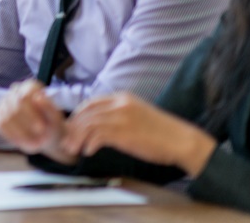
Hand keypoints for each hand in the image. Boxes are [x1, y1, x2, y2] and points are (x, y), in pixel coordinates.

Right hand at [0, 79, 70, 159]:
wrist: (47, 136)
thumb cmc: (53, 125)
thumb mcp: (56, 119)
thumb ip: (50, 108)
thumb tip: (38, 97)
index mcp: (31, 86)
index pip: (25, 96)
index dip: (32, 114)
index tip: (41, 129)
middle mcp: (15, 91)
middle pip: (15, 107)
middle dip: (27, 126)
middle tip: (39, 141)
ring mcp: (4, 102)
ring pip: (7, 117)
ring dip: (21, 134)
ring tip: (35, 145)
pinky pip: (1, 125)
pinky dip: (13, 137)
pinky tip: (24, 144)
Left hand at [62, 93, 216, 175]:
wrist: (182, 141)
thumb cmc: (161, 132)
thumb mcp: (137, 115)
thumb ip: (118, 115)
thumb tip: (99, 124)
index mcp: (122, 98)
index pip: (91, 102)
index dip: (78, 115)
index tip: (72, 127)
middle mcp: (120, 104)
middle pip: (86, 113)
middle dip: (73, 128)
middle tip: (67, 142)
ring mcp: (121, 117)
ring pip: (89, 124)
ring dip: (78, 138)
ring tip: (74, 149)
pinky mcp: (124, 132)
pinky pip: (97, 136)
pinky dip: (89, 144)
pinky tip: (88, 152)